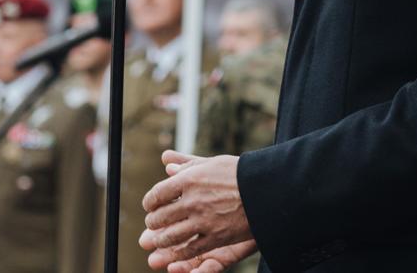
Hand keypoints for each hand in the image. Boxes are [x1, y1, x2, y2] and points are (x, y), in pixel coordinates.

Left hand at [140, 151, 254, 270]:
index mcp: (190, 179)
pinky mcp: (216, 237)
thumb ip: (187, 163)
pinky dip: (179, 254)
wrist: (267, 191)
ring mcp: (204, 221)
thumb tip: (166, 161)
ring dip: (160, 240)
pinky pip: (190, 250)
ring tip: (157, 240)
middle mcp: (193, 201)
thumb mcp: (212, 163)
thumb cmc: (240, 174)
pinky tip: (174, 255)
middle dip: (153, 222)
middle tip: (152, 224)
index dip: (150, 202)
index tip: (149, 205)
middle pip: (160, 217)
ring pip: (171, 236)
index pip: (157, 194)